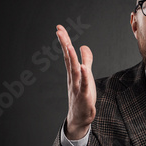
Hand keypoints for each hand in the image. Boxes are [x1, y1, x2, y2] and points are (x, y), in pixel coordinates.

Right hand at [56, 24, 96, 139]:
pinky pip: (84, 86)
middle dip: (64, 45)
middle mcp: (73, 79)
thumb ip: (86, 60)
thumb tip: (84, 46)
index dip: (64, 41)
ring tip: (69, 46)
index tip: (59, 28)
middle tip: (59, 32)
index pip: (68, 55)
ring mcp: (77, 87)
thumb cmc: (82, 96)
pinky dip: (84, 77)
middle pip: (68, 60)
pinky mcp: (84, 97)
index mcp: (73, 73)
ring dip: (71, 59)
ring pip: (74, 71)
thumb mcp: (86, 75)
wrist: (80, 118)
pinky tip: (84, 69)